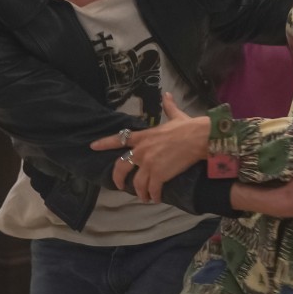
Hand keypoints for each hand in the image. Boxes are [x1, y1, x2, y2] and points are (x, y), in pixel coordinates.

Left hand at [89, 93, 209, 203]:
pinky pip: (152, 190)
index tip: (93, 146)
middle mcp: (142, 151)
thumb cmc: (188, 127)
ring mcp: (149, 164)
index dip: (104, 143)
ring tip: (145, 197)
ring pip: (137, 184)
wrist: (199, 138)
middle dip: (118, 179)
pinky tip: (156, 199)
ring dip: (141, 193)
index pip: (119, 139)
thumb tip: (168, 95)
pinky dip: (153, 196)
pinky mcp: (159, 175)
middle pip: (121, 166)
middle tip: (120, 186)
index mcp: (144, 137)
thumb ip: (169, 107)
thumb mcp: (176, 116)